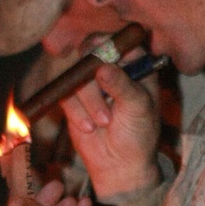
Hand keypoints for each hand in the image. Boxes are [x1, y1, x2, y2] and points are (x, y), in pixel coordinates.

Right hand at [61, 56, 160, 200]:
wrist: (120, 164)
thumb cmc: (138, 134)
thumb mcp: (138, 108)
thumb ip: (123, 86)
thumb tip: (103, 68)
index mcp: (135, 63)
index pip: (119, 41)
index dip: (109, 47)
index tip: (104, 64)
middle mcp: (111, 67)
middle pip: (91, 50)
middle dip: (94, 76)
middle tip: (100, 89)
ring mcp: (91, 82)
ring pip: (77, 74)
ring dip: (88, 100)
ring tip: (103, 122)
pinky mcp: (73, 98)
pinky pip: (65, 93)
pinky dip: (76, 111)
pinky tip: (89, 127)